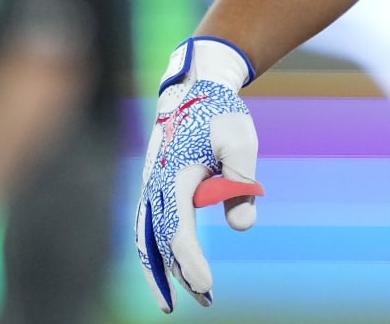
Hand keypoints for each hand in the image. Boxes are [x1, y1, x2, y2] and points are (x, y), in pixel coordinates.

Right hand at [134, 36, 260, 311]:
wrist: (194, 89)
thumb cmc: (220, 114)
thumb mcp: (241, 141)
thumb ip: (241, 182)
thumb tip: (243, 226)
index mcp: (174, 175)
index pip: (178, 230)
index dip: (190, 261)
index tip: (206, 284)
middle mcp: (154, 184)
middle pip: (159, 241)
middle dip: (177, 275)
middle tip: (203, 300)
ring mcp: (149, 186)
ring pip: (146, 237)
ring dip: (160, 269)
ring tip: (173, 301)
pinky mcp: (153, 187)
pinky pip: (147, 226)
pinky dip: (152, 251)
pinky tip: (164, 271)